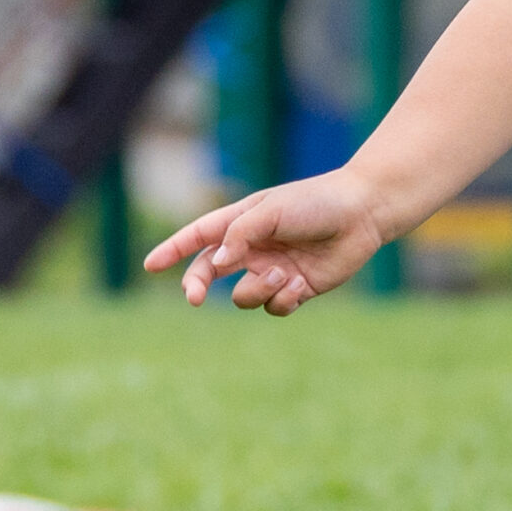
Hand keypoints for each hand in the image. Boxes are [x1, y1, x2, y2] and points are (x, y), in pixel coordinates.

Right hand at [144, 170, 385, 313]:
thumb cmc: (314, 203)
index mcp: (241, 222)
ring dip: (257, 290)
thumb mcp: (270, 211)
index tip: (150, 265)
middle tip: (194, 298)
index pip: (197, 237)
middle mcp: (253, 248)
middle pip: (210, 274)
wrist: (361, 214)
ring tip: (283, 274)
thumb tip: (216, 263)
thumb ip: (238, 235)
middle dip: (198, 286)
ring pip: (243, 297)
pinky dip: (283, 300)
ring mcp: (273, 270)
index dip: (173, 251)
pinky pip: (274, 307)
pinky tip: (301, 284)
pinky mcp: (297, 288)